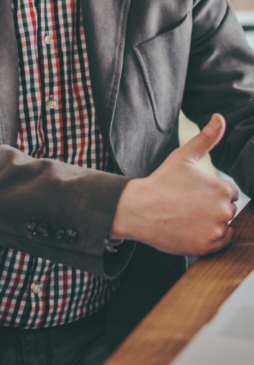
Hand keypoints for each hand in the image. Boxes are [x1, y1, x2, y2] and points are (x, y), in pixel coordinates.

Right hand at [111, 114, 238, 255]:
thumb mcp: (183, 156)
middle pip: (227, 210)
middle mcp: (223, 210)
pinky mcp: (207, 246)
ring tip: (186, 217)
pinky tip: (189, 228)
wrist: (137, 208)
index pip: (228, 193)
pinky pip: (219, 243)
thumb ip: (206, 137)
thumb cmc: (160, 182)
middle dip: (211, 208)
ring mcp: (216, 230)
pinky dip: (207, 238)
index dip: (209, 192)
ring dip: (210, 223)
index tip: (190, 193)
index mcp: (221, 188)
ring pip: (223, 226)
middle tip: (186, 205)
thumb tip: (220, 117)